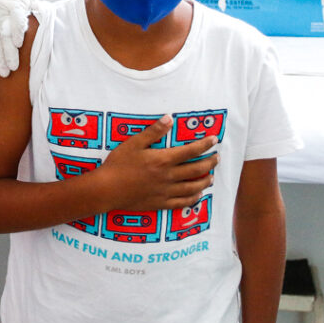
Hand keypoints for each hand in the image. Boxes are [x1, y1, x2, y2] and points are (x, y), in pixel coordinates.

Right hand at [100, 116, 217, 211]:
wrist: (107, 189)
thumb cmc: (118, 164)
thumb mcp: (133, 143)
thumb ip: (153, 131)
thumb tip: (169, 118)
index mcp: (163, 160)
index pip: (190, 151)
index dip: (204, 145)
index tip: (214, 140)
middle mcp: (168, 176)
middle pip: (196, 169)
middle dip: (210, 162)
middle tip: (216, 158)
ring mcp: (166, 191)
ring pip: (193, 187)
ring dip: (205, 181)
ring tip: (211, 177)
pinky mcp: (161, 203)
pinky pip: (182, 202)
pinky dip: (193, 198)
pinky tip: (197, 195)